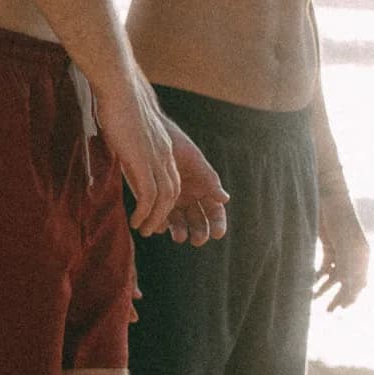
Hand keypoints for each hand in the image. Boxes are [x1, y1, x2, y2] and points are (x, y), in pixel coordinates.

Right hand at [95, 73, 182, 235]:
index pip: (172, 180)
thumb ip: (130, 147)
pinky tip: (137, 222)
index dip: (166, 200)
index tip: (155, 214)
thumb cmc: (117, 105)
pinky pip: (150, 194)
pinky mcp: (144, 161)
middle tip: (153, 229)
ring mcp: (156, 158)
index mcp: (163, 148)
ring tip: (145, 231)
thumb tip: (120, 153)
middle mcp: (165, 155)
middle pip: (173, 192)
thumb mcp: (128, 132)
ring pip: (164, 198)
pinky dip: (147, 212)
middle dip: (165, 214)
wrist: (120, 89)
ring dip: (156, 218)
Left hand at [165, 122, 229, 246]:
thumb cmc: (175, 145)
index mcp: (204, 187)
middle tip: (197, 240)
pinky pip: (158, 217)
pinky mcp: (153, 200)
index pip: (215, 210)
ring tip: (178, 236)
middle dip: (200, 231)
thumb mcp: (194, 160)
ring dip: (180, 231)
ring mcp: (171, 200)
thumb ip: (209, 179)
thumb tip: (225, 199)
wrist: (147, 135)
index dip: (217, 223)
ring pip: (179, 222)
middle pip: (199, 220)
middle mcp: (190, 196)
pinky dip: (161, 224)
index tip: (217, 233)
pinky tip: (160, 226)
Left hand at [315, 192, 371, 307]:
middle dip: (339, 295)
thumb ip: (348, 266)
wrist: (327, 196)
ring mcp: (342, 249)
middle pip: (348, 280)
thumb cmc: (338, 219)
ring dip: (326, 287)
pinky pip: (326, 265)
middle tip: (329, 311)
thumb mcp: (344, 245)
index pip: (359, 281)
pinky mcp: (330, 245)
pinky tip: (310, 282)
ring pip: (335, 274)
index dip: (351, 295)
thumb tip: (352, 289)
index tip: (342, 308)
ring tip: (313, 298)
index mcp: (362, 254)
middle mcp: (354, 254)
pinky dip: (319, 275)